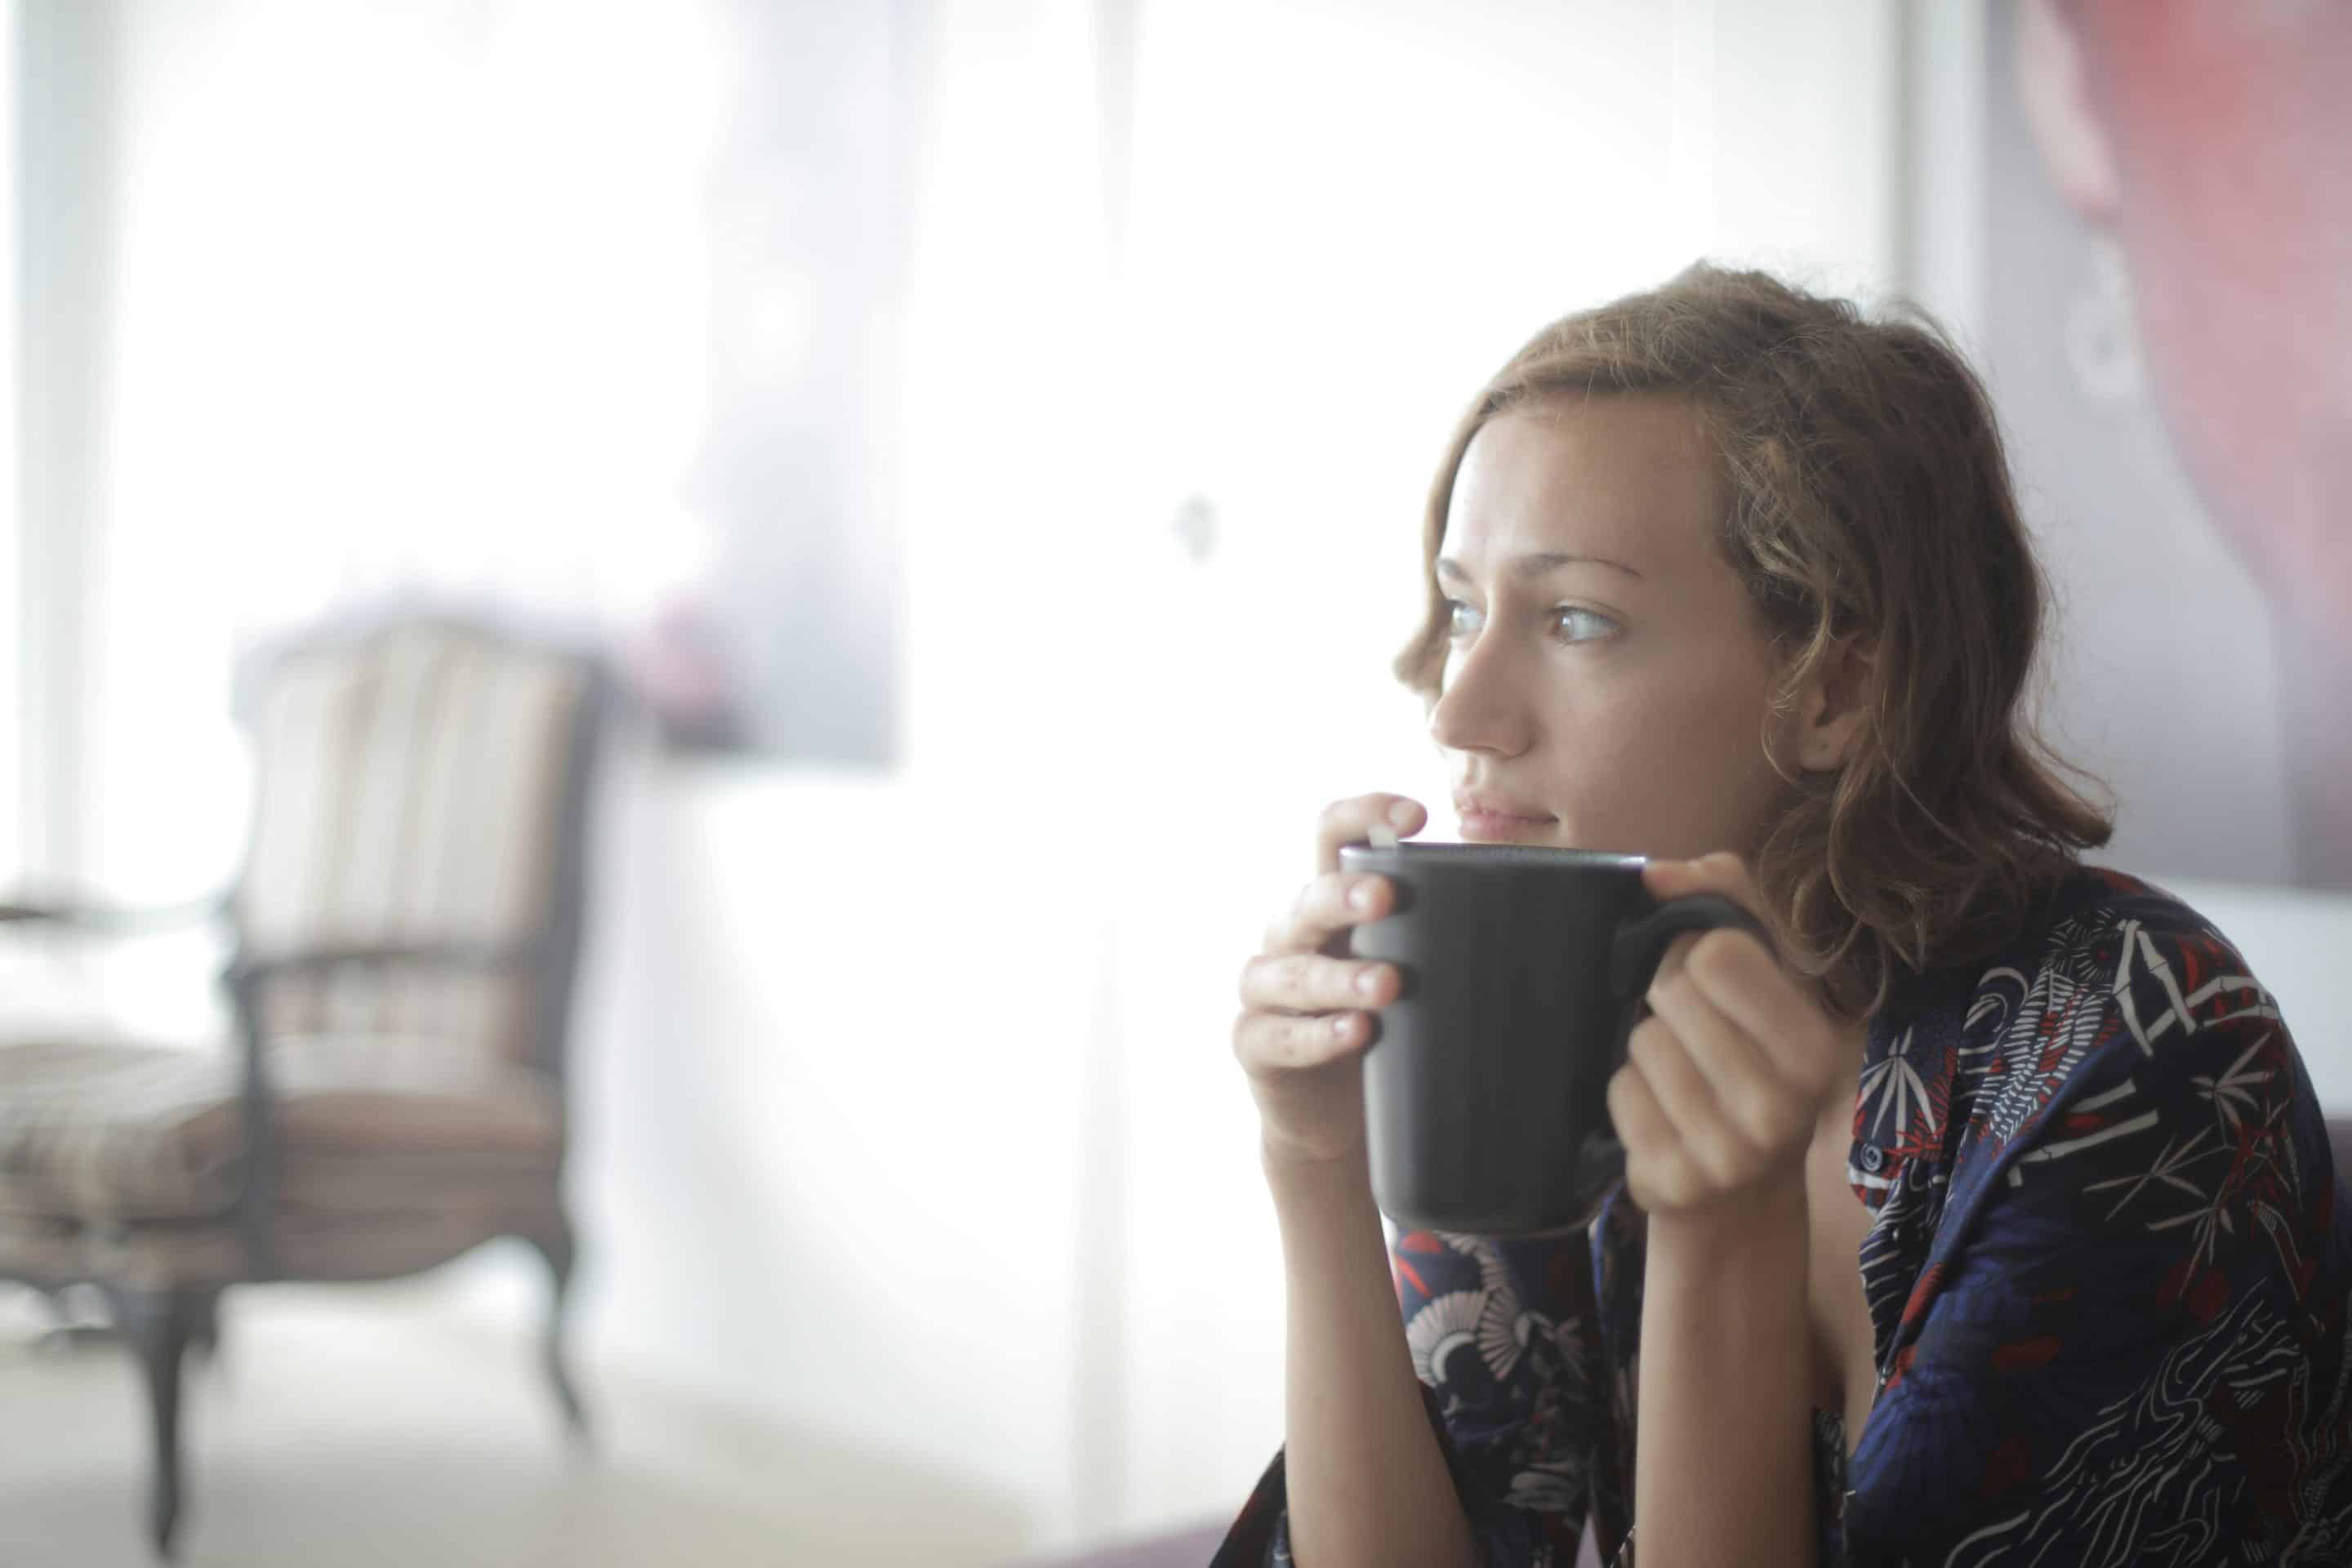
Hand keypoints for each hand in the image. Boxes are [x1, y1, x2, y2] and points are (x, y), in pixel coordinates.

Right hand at [1232, 793, 1425, 1168]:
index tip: (1414, 814)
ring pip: (1290, 972)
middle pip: (1307, 900)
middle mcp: (1292, 936)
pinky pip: (1277, 1036)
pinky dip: (1317, 1036)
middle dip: (1344, 895)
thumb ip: (1455, 936)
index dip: (1363, 814)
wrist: (1334, 1120)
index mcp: (1332, 904)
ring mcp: (1266, 992)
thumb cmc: (1389, 1028)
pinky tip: (1355, 1034)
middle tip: (1386, 897)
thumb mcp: (1418, 972)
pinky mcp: (1255, 1045)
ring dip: (1340, 977)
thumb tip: (1564, 912)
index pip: (1333, 837)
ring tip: (1388, 986)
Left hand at [1606, 854, 1844, 1218]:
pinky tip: (1662, 1113)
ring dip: (1648, 1050)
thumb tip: (1655, 874)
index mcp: (1816, 1051)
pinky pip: (1619, 1092)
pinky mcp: (1673, 1182)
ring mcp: (1728, 1155)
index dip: (1699, 954)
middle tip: (1694, 1035)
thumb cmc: (1750, 1052)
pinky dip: (1628, 1093)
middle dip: (1671, 1002)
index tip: (1711, 982)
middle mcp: (1781, 1111)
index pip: (1717, 952)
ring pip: (1641, 1043)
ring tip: (1681, 1077)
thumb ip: (1724, 896)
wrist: (1742, 1189)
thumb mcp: (1764, 971)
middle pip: (1672, 994)